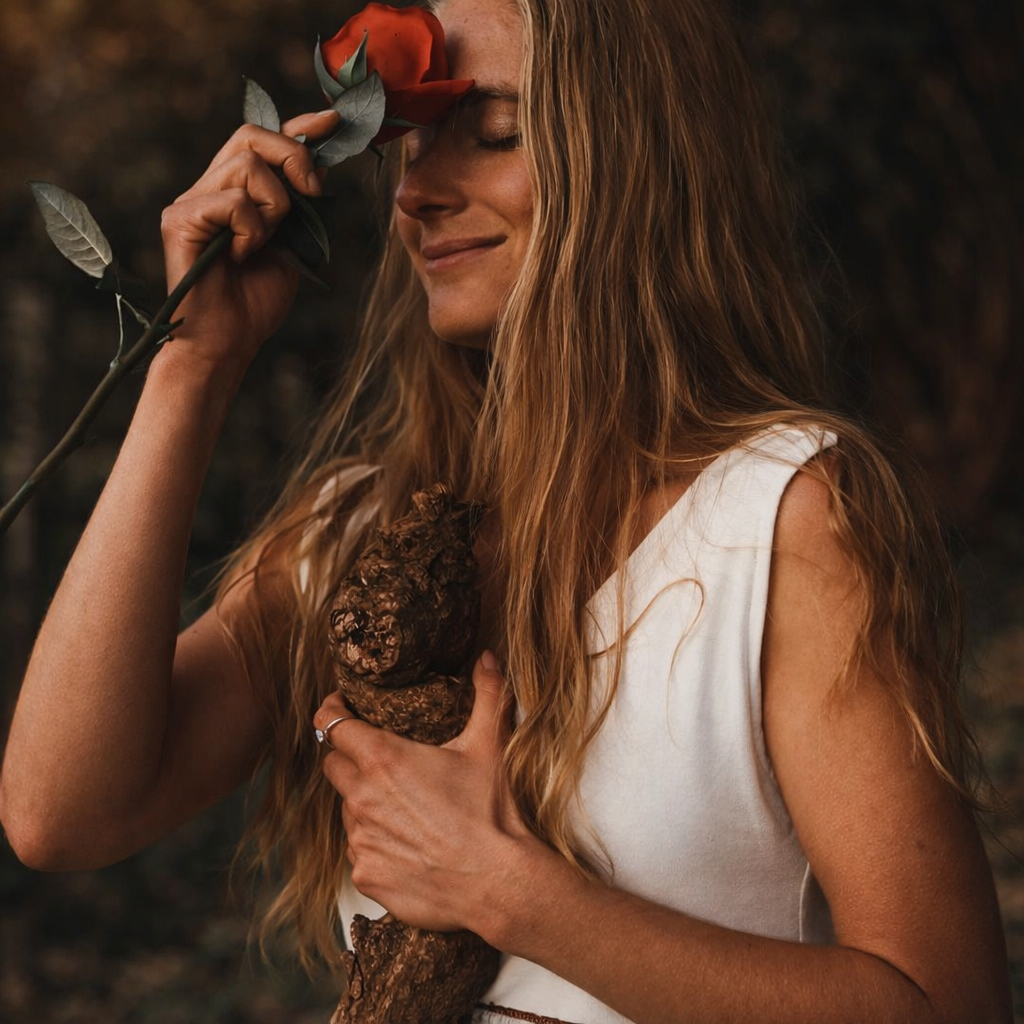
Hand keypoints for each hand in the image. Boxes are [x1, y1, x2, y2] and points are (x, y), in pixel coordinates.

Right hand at [159, 110, 339, 371]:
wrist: (226, 344)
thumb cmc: (255, 302)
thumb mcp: (293, 246)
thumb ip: (301, 207)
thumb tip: (320, 167)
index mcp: (234, 193)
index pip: (263, 140)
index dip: (298, 126)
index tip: (333, 121)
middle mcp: (208, 189)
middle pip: (251, 136)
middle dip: (294, 158)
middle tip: (312, 194)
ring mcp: (190, 202)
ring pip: (248, 167)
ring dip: (275, 207)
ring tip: (264, 243)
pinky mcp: (179, 220)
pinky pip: (233, 202)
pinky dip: (251, 230)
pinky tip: (241, 257)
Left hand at [317, 653, 528, 932]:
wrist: (498, 882)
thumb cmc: (491, 812)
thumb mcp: (489, 745)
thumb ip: (487, 693)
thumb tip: (487, 657)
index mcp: (383, 759)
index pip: (331, 724)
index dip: (332, 710)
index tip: (339, 706)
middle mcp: (361, 797)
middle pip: (333, 764)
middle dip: (349, 756)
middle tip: (379, 758)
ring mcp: (360, 839)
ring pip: (347, 809)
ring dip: (365, 802)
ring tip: (405, 806)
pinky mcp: (365, 873)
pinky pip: (359, 849)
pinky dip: (376, 841)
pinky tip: (409, 843)